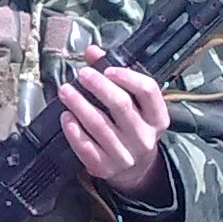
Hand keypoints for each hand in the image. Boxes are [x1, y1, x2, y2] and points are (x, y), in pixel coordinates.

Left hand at [57, 45, 171, 199]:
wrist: (134, 170)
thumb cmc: (132, 127)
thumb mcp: (134, 104)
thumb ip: (114, 75)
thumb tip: (92, 51)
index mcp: (157, 118)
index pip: (148, 91)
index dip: (127, 76)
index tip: (107, 68)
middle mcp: (144, 137)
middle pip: (121, 105)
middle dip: (98, 86)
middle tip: (82, 75)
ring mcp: (125, 155)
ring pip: (99, 125)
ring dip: (79, 104)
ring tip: (65, 91)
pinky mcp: (105, 168)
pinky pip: (86, 147)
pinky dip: (73, 130)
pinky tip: (65, 117)